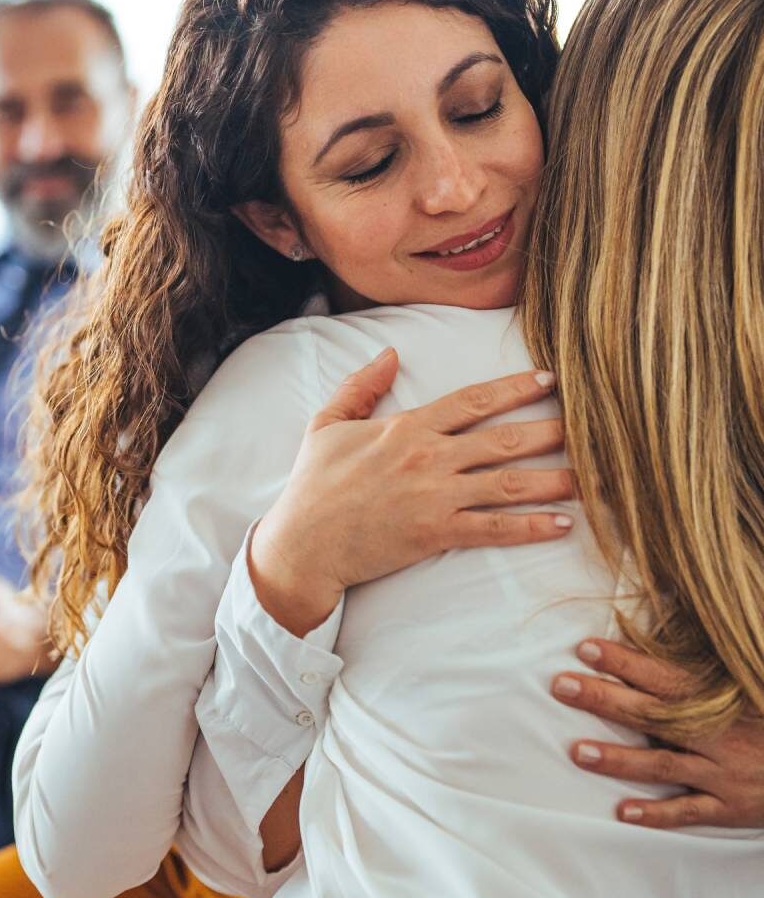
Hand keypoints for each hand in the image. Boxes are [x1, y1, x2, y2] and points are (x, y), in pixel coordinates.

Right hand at [249, 349, 572, 635]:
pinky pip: (494, 529)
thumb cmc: (312, 486)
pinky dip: (531, 527)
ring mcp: (435, 497)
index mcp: (406, 428)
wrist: (303, 543)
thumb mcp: (326, 425)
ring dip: (555, 479)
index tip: (549, 380)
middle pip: (504, 439)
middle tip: (594, 426)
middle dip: (552, 430)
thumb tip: (389, 354)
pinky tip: (563, 523)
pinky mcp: (436, 534)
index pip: (472, 401)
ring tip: (595, 476)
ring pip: (509, 483)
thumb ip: (360, 387)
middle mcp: (428, 457)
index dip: (514, 388)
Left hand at [553, 638, 763, 828]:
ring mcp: (722, 773)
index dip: (625, 662)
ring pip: (663, 765)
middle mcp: (716, 735)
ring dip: (619, 760)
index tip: (585, 647)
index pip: (663, 676)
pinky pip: (690, 812)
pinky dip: (657, 814)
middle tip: (561, 685)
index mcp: (717, 701)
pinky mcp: (729, 807)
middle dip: (604, 700)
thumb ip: (701, 672)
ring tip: (577, 752)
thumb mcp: (745, 688)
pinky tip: (623, 812)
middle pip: (651, 715)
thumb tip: (664, 621)